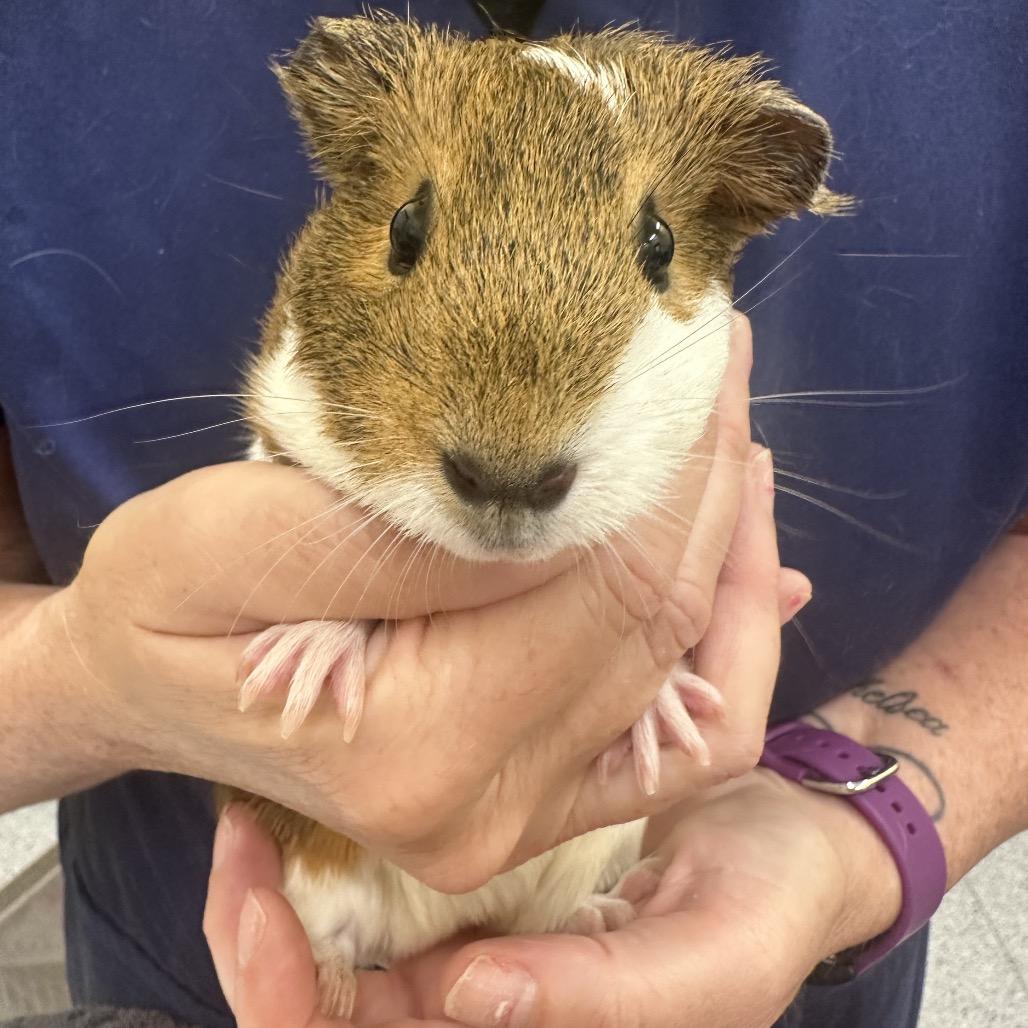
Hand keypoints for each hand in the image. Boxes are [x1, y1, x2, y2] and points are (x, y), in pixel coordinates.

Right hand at [42, 315, 789, 889]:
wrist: (147, 689)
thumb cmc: (160, 606)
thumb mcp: (224, 537)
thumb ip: (390, 537)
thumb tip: (561, 506)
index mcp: (409, 746)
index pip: (600, 587)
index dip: (671, 467)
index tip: (702, 351)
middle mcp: (486, 809)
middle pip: (656, 628)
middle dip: (708, 485)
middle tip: (725, 364)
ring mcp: (520, 820)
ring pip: (689, 683)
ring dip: (729, 554)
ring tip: (734, 443)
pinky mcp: (536, 806)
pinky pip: (674, 742)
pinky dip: (723, 651)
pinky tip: (755, 569)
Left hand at [204, 766, 895, 1027]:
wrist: (784, 840)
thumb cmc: (763, 912)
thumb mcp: (705, 963)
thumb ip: (597, 996)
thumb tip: (464, 995)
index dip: (287, 998)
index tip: (253, 902)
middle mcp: (483, 1000)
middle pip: (327, 1003)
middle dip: (258, 932)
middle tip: (236, 836)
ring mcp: (476, 941)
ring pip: (340, 940)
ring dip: (285, 880)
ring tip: (257, 806)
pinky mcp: (484, 881)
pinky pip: (384, 878)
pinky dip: (340, 835)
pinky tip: (323, 784)